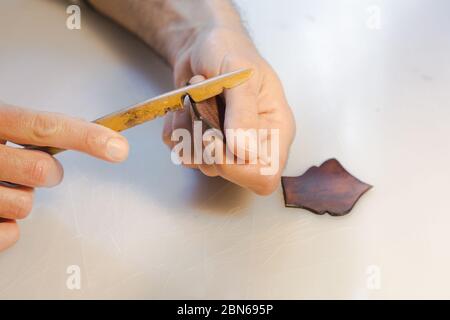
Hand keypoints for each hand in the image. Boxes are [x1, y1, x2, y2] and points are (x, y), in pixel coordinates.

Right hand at [0, 102, 128, 251]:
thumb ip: (32, 131)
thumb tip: (94, 143)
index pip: (44, 126)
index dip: (87, 137)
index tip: (118, 147)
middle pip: (41, 170)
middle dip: (47, 174)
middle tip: (32, 170)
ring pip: (24, 204)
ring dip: (20, 199)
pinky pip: (9, 234)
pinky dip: (8, 227)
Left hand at [162, 27, 295, 194]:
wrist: (203, 44)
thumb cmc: (230, 51)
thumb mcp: (241, 75)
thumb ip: (243, 113)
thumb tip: (244, 151)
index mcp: (275, 131)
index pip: (264, 176)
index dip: (236, 169)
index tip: (212, 138)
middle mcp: (253, 144)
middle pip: (227, 173)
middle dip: (204, 140)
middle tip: (202, 104)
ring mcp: (227, 145)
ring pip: (199, 164)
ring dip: (186, 130)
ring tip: (193, 100)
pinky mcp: (203, 142)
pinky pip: (181, 152)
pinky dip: (175, 129)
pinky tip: (184, 107)